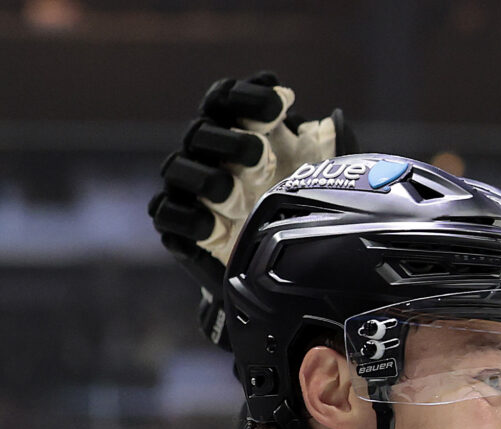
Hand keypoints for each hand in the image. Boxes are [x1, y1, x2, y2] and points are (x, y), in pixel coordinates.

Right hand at [147, 72, 357, 325]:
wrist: (273, 261)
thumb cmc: (292, 202)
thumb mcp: (316, 171)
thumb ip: (324, 143)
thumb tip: (333, 120)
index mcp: (234, 128)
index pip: (226, 96)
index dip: (249, 97)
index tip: (282, 106)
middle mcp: (205, 153)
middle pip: (201, 131)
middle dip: (232, 142)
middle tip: (263, 158)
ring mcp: (187, 188)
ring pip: (178, 168)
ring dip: (208, 180)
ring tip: (236, 198)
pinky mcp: (177, 224)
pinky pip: (167, 214)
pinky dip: (189, 219)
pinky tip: (216, 228)